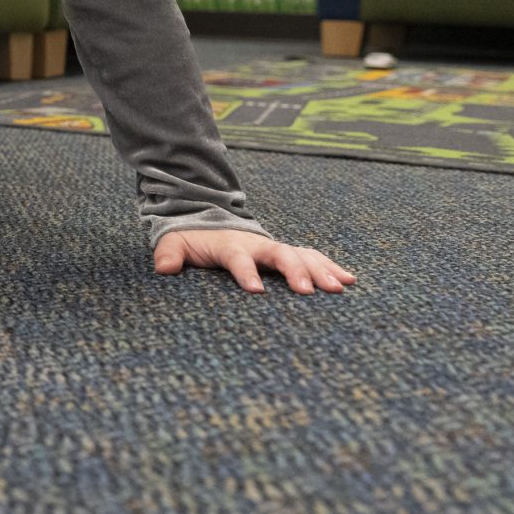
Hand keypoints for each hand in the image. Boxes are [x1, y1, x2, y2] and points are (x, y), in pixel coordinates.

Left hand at [154, 228, 354, 292]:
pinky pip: (312, 257)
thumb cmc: (192, 240)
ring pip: (301, 255)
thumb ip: (168, 254)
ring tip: (340, 287)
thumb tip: (163, 268)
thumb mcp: (174, 244)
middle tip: (309, 291)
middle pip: (279, 254)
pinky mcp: (287, 254)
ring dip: (321, 270)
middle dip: (295, 271)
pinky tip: (350, 280)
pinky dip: (330, 267)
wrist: (209, 221)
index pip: (238, 258)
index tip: (255, 290)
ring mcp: (274, 248)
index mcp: (229, 245)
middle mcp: (257, 245)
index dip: (245, 272)